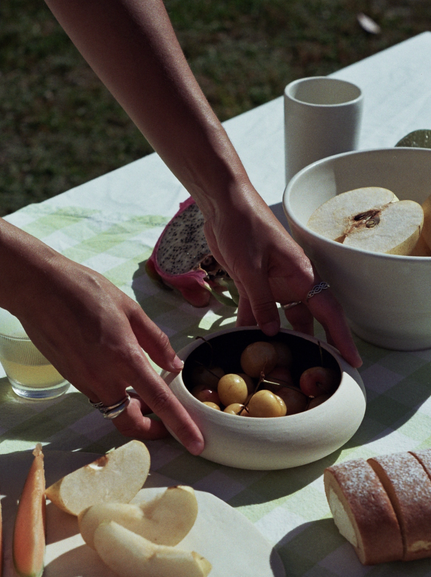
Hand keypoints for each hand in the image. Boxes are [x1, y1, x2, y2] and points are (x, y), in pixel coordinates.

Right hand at [6, 254, 204, 454]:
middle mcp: (103, 378)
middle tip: (164, 421)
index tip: (196, 444)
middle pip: (130, 423)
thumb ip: (156, 341)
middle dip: (150, 430)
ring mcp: (84, 381)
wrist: (35, 288)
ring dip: (131, 410)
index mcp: (125, 358)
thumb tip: (174, 365)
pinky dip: (114, 395)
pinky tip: (118, 375)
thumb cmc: (84, 290)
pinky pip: (98, 397)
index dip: (180, 426)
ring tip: (142, 391)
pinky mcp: (71, 378)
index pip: (160, 402)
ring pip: (112, 411)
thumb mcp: (130, 308)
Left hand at [201, 187, 361, 367]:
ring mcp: (273, 282)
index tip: (352, 361)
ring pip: (282, 318)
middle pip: (308, 320)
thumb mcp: (250, 267)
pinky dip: (250, 326)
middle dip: (312, 346)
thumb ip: (262, 301)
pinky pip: (256, 311)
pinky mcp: (252, 282)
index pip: (329, 312)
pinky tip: (243, 344)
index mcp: (302, 275)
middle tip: (314, 374)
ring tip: (277, 367)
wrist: (223, 202)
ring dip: (278, 339)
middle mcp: (292, 281)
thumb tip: (272, 333)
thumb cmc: (243, 225)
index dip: (342, 338)